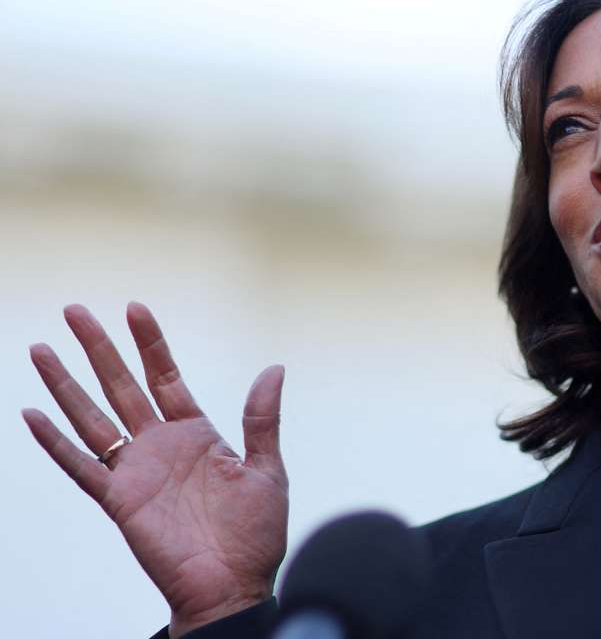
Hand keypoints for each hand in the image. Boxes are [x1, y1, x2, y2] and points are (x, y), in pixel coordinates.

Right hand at [21, 302, 287, 636]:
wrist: (234, 585)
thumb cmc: (255, 534)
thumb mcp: (266, 469)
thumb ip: (261, 420)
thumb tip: (274, 368)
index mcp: (197, 434)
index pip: (166, 376)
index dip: (151, 343)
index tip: (134, 308)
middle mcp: (160, 446)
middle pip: (121, 386)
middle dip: (99, 348)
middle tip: (75, 310)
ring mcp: (136, 471)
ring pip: (93, 417)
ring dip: (67, 384)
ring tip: (42, 349)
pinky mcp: (119, 500)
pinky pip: (81, 466)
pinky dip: (55, 442)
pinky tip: (33, 413)